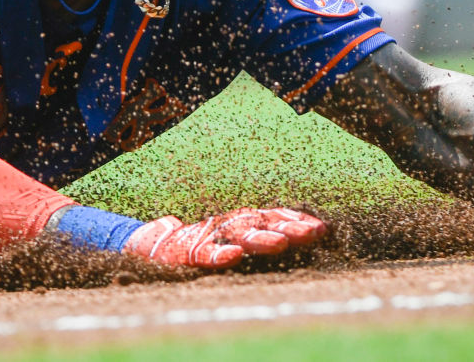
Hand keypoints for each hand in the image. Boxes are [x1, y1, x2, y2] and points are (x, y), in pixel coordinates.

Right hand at [123, 207, 326, 268]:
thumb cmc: (200, 244)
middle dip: (288, 227)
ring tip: (281, 243)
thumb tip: (301, 236)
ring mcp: (208, 237)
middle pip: (262, 223)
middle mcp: (227, 225)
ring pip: (237, 235)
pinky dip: (218, 255)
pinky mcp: (188, 251)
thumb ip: (259, 236)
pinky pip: (204, 254)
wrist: (152, 246)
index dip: (294, 219)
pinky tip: (232, 257)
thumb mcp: (233, 239)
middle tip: (313, 233)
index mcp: (240, 222)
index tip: (321, 227)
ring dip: (260, 238)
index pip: (271, 216)